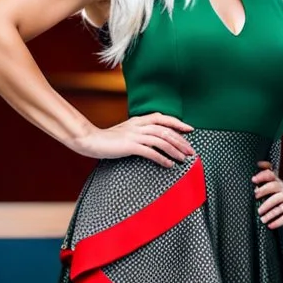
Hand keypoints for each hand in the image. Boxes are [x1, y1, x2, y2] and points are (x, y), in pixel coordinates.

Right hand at [74, 112, 195, 164]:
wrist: (91, 141)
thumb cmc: (108, 139)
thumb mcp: (126, 131)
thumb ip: (139, 132)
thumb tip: (153, 138)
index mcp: (138, 120)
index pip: (162, 118)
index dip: (177, 123)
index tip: (190, 129)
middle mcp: (138, 125)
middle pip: (165, 130)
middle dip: (181, 141)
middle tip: (191, 151)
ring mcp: (134, 135)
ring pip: (161, 140)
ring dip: (175, 150)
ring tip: (184, 159)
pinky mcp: (130, 146)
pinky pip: (151, 152)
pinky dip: (162, 158)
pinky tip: (169, 164)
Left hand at [251, 161, 282, 227]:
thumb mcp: (278, 192)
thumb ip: (267, 187)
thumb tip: (255, 183)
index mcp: (280, 185)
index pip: (272, 175)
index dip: (263, 176)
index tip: (253, 179)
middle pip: (275, 187)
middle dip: (264, 190)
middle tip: (255, 196)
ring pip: (280, 204)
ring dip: (270, 212)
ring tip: (262, 218)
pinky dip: (279, 221)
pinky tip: (271, 225)